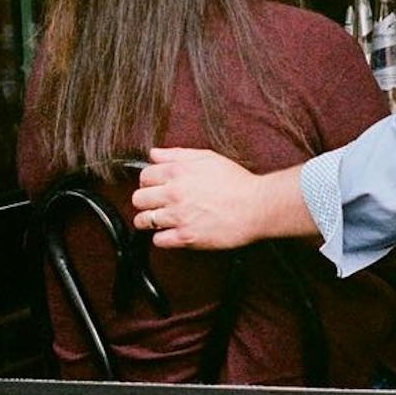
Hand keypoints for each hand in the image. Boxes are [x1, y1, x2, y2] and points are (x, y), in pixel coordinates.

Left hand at [131, 148, 311, 249]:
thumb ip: (177, 154)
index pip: (144, 176)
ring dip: (150, 220)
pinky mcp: (186, 237)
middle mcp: (174, 193)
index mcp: (178, 171)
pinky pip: (158, 240)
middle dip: (145, 201)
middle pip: (138, 199)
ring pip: (143, 220)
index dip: (149, 181)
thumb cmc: (237, 182)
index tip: (155, 186)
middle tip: (156, 204)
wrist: (257, 206)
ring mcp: (178, 216)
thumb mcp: (208, 158)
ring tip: (162, 220)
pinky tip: (173, 232)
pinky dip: (163, 237)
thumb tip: (154, 154)